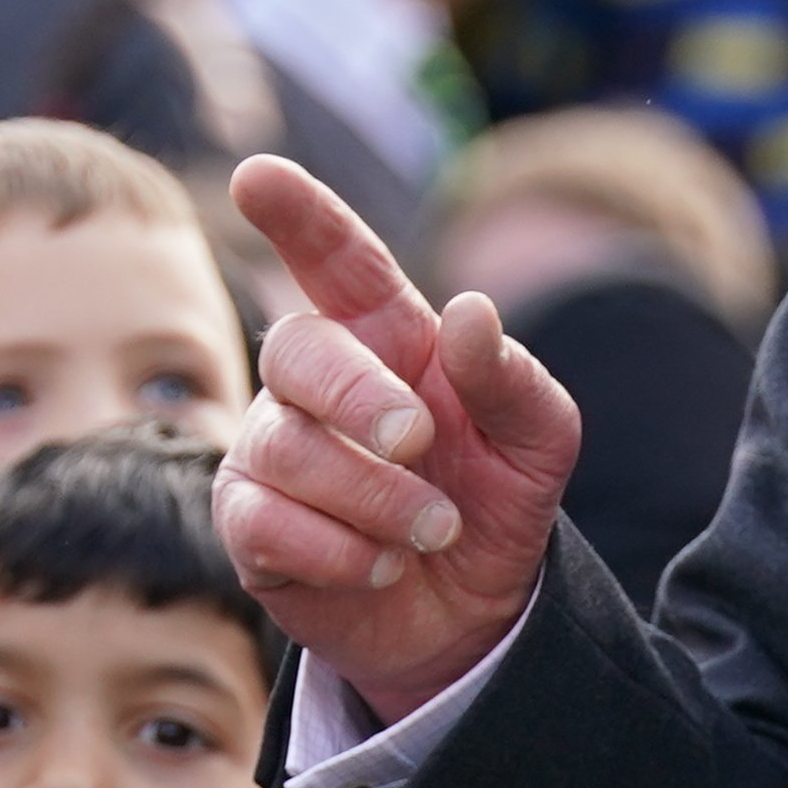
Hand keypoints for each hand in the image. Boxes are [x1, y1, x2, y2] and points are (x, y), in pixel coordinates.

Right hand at [219, 156, 584, 723]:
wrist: (473, 613)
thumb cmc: (495, 499)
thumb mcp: (538, 441)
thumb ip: (513, 378)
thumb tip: (468, 314)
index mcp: (387, 336)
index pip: (337, 260)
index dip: (299, 215)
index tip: (258, 175)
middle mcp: (315, 383)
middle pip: (295, 349)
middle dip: (357, 396)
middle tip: (418, 441)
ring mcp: (271, 451)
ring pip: (285, 448)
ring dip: (373, 496)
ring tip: (434, 529)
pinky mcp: (249, 527)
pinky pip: (264, 523)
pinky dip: (337, 549)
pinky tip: (384, 565)